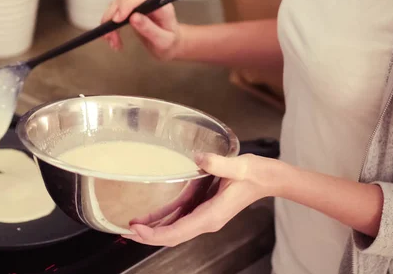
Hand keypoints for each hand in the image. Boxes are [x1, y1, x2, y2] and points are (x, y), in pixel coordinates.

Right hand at [101, 0, 182, 60]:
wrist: (171, 44)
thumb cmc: (170, 42)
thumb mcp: (163, 40)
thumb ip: (150, 29)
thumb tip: (134, 18)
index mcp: (160, 5)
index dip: (127, 5)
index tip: (117, 19)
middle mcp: (148, 1)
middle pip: (125, 0)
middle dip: (113, 16)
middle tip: (110, 35)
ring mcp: (138, 5)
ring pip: (116, 7)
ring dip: (109, 24)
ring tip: (113, 42)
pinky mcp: (130, 11)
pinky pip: (115, 14)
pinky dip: (110, 28)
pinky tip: (113, 40)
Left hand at [122, 153, 269, 246]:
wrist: (268, 178)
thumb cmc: (255, 173)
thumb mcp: (238, 166)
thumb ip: (218, 163)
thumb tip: (199, 157)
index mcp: (212, 215)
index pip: (178, 231)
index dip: (155, 234)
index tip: (137, 230)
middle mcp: (207, 220)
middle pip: (172, 236)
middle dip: (148, 236)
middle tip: (124, 230)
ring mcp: (206, 216)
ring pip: (175, 230)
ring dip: (154, 230)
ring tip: (132, 226)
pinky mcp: (205, 209)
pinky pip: (181, 219)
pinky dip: (164, 220)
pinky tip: (152, 217)